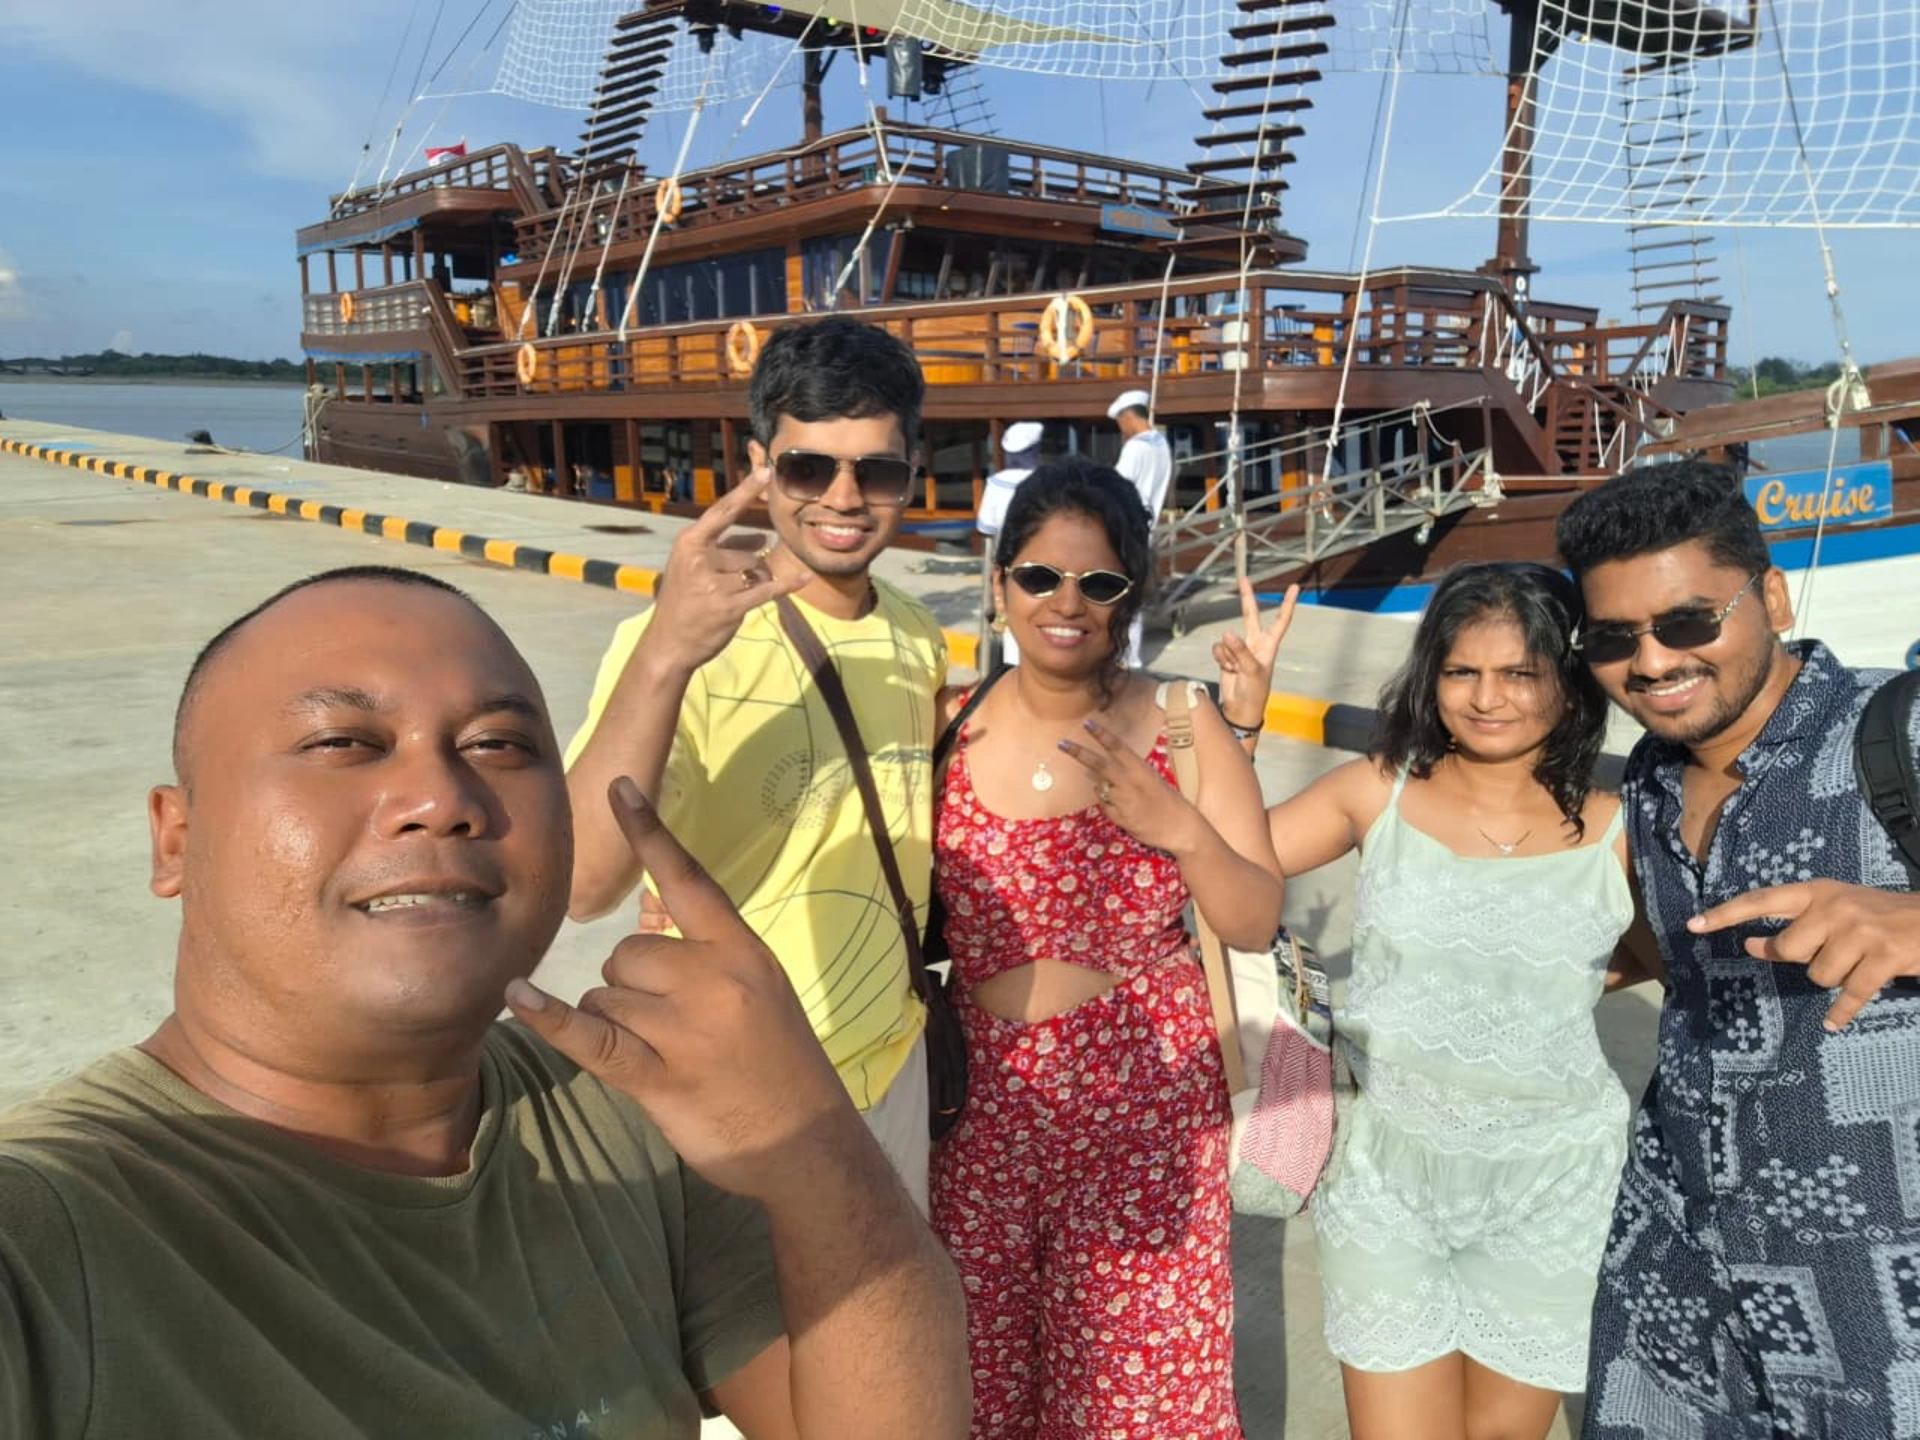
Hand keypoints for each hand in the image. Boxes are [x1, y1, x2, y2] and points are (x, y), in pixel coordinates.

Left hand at [507, 777, 857, 1201]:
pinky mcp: (660, 1075)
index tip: (618, 784)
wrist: (809, 1143)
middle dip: (630, 987)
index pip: (687, 879)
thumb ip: (706, 952)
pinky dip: (551, 1017)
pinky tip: (520, 995)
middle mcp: (715, 979)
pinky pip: (591, 1036)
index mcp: (741, 951)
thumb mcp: (761, 991)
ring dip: (616, 1024)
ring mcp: (687, 1028)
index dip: (650, 832)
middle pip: (626, 953)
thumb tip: (651, 910)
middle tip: (671, 1029)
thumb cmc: (780, 1067)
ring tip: (665, 1058)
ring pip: (604, 996)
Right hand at [649, 467, 806, 671]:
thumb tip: (761, 537)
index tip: (765, 473)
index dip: (745, 492)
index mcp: (689, 543)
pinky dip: (787, 584)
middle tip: (728, 586)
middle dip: (751, 567)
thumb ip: (726, 548)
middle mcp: (701, 560)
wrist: (668, 642)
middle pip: (749, 552)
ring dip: (755, 582)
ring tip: (731, 597)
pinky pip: (767, 590)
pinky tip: (804, 578)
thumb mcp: (693, 566)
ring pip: (757, 571)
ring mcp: (715, 585)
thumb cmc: (683, 600)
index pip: (723, 511)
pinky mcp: (729, 607)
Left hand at [1057, 719, 1203, 855]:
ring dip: (1104, 788)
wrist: (1179, 827)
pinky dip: (1110, 806)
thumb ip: (1127, 774)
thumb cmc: (1167, 801)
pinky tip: (1127, 810)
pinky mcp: (1119, 816)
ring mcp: (1122, 799)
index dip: (1101, 734)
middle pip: (1098, 763)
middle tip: (1061, 743)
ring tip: (1127, 797)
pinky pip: (1105, 807)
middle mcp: (1129, 781)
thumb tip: (1100, 774)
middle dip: (1078, 752)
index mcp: (1140, 769)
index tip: (1087, 723)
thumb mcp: (1150, 780)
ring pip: (1100, 788)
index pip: (1117, 747)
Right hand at [1211, 579, 1298, 729]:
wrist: (1240, 709)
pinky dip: (1220, 659)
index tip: (1294, 587)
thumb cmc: (1254, 692)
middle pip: (1250, 615)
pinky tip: (1227, 670)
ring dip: (1228, 655)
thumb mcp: (1251, 671)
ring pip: (1227, 640)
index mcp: (1269, 645)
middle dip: (1246, 597)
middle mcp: (1255, 644)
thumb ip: (1240, 651)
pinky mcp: (1226, 657)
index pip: (1280, 620)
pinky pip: (1218, 649)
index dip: (1287, 604)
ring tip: (1236, 670)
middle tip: (1243, 579)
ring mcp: (1240, 649)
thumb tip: (1227, 633)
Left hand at [1688, 879, 1919, 1029]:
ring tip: (1855, 964)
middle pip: (1789, 950)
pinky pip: (1849, 996)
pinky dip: (1841, 1013)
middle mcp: (1834, 908)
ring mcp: (1861, 933)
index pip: (1760, 900)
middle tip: (1827, 954)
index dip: (1726, 914)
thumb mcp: (1835, 908)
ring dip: (1833, 979)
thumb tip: (1752, 945)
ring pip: (1819, 976)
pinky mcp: (1885, 958)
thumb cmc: (1877, 915)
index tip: (1693, 926)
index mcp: (1817, 891)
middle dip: (1801, 961)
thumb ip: (1796, 924)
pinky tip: (1832, 1023)